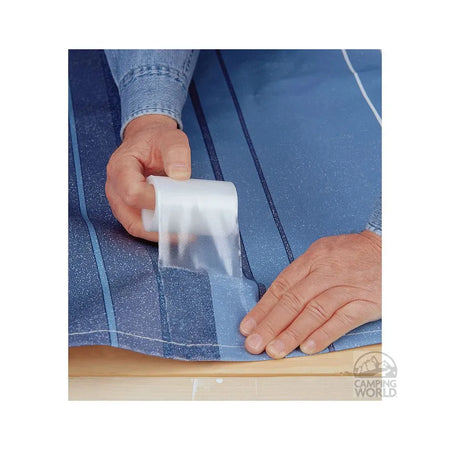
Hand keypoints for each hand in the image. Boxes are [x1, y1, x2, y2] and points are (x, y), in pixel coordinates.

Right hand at [105, 114, 190, 240]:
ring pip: (135, 226)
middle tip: (183, 227)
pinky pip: (140, 225)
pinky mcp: (129, 209)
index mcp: (120, 167)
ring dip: (158, 232)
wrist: (148, 140)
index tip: (175, 202)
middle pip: (131, 217)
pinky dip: (157, 231)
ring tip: (182, 232)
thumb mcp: (170, 138)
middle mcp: (115, 187)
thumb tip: (180, 175)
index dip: (153, 201)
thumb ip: (176, 152)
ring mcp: (120, 201)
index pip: (132, 192)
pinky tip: (175, 230)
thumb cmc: (155, 140)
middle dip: (158, 225)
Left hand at [240, 231, 380, 357]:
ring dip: (292, 333)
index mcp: (312, 260)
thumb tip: (276, 299)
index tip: (247, 326)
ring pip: (314, 312)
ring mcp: (345, 288)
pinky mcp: (365, 302)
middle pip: (293, 300)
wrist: (388, 247)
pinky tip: (307, 348)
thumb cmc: (351, 253)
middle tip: (254, 344)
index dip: (262, 308)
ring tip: (275, 350)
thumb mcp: (322, 252)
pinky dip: (324, 334)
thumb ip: (301, 274)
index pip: (281, 286)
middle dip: (270, 324)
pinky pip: (342, 320)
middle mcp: (325, 273)